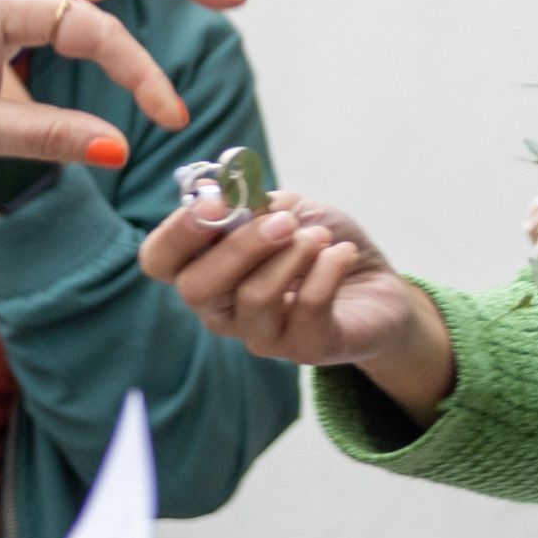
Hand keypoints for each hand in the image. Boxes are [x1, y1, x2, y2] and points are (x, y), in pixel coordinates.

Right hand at [137, 188, 453, 397]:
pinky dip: (327, 270)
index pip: (159, 260)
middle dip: (240, 246)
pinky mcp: (304, 349)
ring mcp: (260, 334)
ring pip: (254, 297)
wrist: (378, 283)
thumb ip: (252, 202)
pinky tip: (342, 254)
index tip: (218, 202)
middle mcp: (221, 309)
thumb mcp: (286, 208)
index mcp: (204, 268)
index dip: (178, 231)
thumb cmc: (318, 242)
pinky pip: (306, 308)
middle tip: (284, 221)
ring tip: (321, 237)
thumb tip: (223, 189)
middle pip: (196, 288)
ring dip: (293, 255)